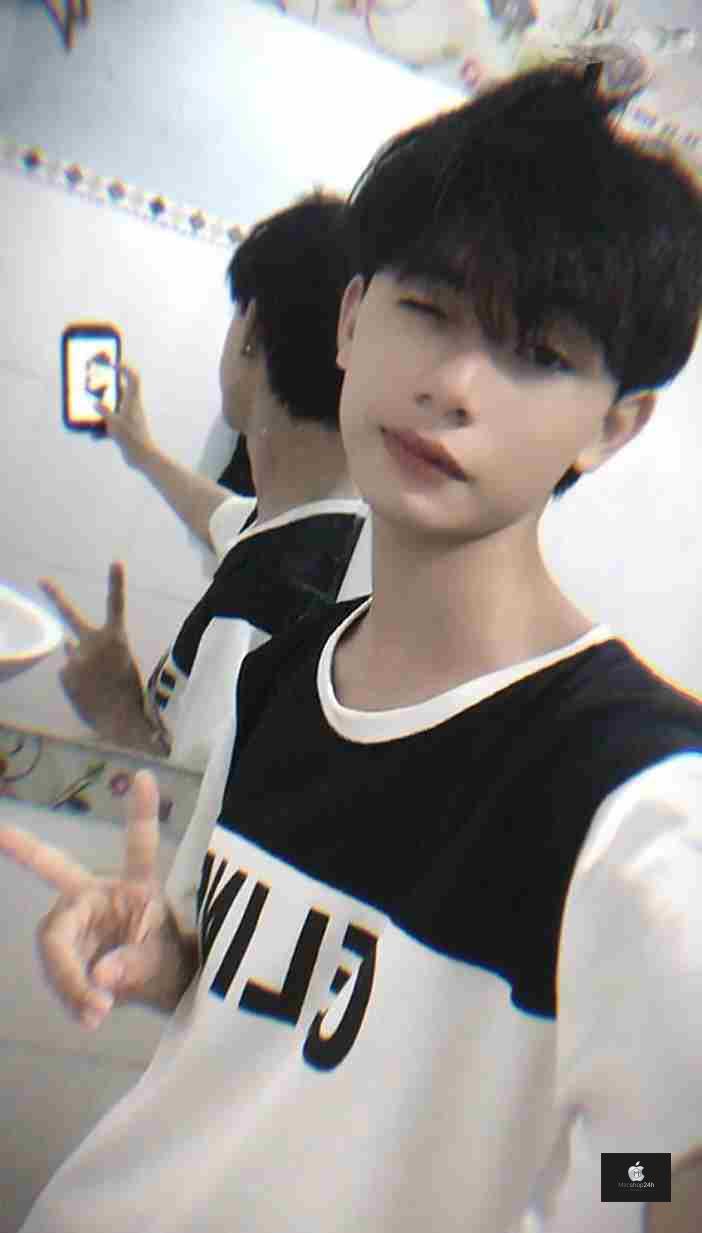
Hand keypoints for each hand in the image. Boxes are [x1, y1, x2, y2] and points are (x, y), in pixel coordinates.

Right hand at [0, 771, 197, 1026]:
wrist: (157, 990)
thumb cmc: (167, 961)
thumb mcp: (162, 965)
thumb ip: (134, 966)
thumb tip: (99, 977)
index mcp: (136, 885)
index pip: (139, 843)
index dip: (143, 811)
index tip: (145, 776)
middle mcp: (98, 893)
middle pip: (55, 870)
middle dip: (25, 847)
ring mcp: (76, 920)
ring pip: (56, 943)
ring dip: (70, 980)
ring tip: (98, 1012)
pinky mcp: (67, 948)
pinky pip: (59, 970)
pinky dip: (72, 996)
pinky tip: (91, 1015)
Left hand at [40, 563, 159, 750]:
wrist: (123, 719)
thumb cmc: (130, 694)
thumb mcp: (123, 665)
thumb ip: (98, 650)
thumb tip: (66, 643)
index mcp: (117, 639)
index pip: (116, 605)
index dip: (116, 582)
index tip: (115, 561)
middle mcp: (92, 643)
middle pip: (70, 615)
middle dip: (55, 595)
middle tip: (42, 579)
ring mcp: (76, 658)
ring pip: (74, 657)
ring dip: (82, 666)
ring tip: (98, 685)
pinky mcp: (66, 674)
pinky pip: (68, 674)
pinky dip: (76, 682)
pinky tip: (89, 693)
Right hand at [96, 364, 155, 469]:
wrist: (143, 457)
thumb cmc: (131, 439)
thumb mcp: (114, 423)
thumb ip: (104, 411)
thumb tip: (96, 403)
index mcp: (132, 401)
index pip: (133, 378)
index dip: (125, 368)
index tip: (113, 364)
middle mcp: (132, 407)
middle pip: (121, 390)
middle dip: (107, 386)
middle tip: (93, 382)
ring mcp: (129, 417)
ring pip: (114, 407)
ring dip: (103, 408)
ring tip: (91, 409)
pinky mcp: (126, 428)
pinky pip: (112, 423)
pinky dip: (103, 428)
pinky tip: (94, 436)